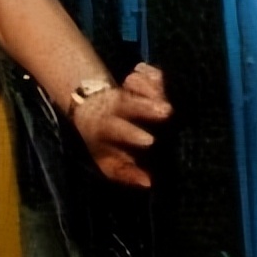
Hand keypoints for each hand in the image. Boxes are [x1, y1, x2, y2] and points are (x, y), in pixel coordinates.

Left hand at [71, 62, 171, 187]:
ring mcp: (123, 91)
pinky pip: (145, 74)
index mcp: (103, 127)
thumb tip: (148, 182)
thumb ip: (123, 170)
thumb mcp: (106, 159)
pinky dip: (151, 74)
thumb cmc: (104, 141)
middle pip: (126, 105)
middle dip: (144, 107)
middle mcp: (112, 108)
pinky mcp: (135, 80)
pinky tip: (156, 77)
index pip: (115, 130)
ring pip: (135, 86)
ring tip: (165, 91)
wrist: (89, 107)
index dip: (130, 134)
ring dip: (149, 88)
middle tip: (166, 111)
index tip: (149, 141)